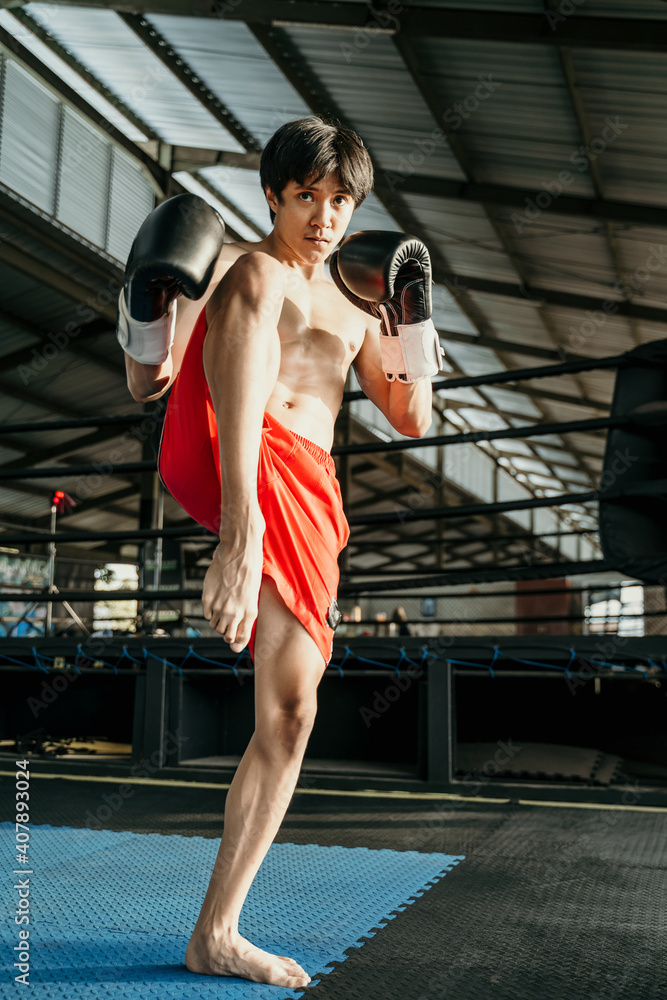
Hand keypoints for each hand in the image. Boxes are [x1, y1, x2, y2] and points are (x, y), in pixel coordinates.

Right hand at [201, 511, 265, 651]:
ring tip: (222, 606)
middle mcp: (235, 613)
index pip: (241, 640)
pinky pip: (206, 614)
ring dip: (217, 620)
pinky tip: (215, 600)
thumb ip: (246, 611)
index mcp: (250, 612)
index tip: (233, 644)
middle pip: (226, 635)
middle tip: (227, 621)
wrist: (239, 551)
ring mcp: (220, 607)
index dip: (236, 644)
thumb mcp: (253, 593)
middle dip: (226, 631)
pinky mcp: (208, 599)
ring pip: (215, 626)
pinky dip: (209, 611)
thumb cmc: (250, 569)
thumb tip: (236, 624)